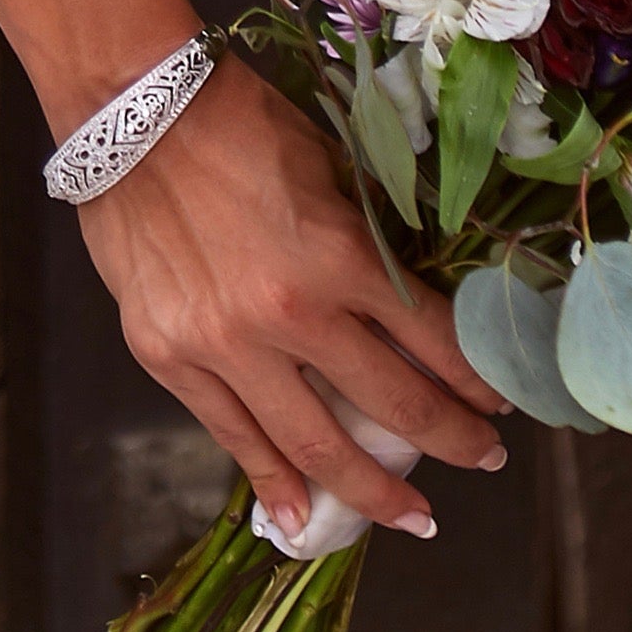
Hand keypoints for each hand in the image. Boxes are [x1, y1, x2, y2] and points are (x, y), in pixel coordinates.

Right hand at [77, 57, 510, 542]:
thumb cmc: (240, 125)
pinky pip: (231, 435)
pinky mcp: (168, 359)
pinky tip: (300, 517)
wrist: (130, 113)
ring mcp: (222, 347)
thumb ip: (365, 245)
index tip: (500, 407)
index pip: (434, 343)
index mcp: (339, 259)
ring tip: (411, 519)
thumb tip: (407, 306)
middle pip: (391, 405)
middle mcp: (288, 317)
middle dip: (450, 441)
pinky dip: (270, 481)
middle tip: (484, 461)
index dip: (476, 383)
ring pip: (313, 446)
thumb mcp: (330, 171)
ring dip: (372, 492)